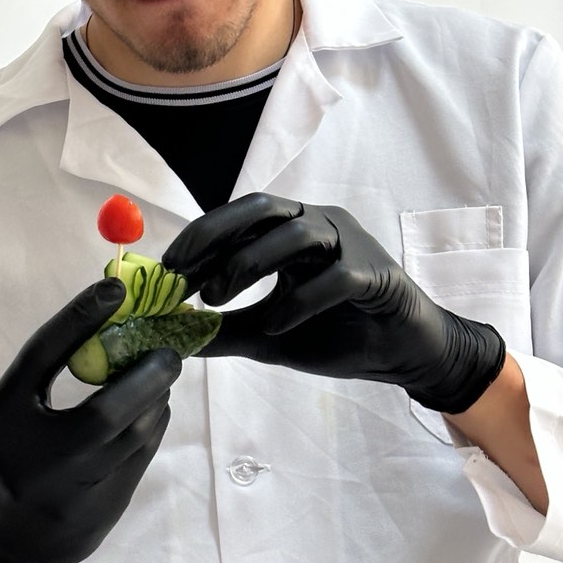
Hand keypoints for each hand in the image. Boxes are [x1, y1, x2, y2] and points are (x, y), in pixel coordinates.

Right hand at [0, 280, 180, 562]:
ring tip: (158, 379)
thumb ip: (42, 371)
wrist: (2, 543)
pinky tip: (150, 412)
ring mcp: (73, 493)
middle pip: (106, 410)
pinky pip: (140, 459)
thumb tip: (101, 317)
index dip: (78, 318)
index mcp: (2, 425)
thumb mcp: (4, 412)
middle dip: (147, 375)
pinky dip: (151, 427)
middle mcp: (36, 461)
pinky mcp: (102, 511)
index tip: (114, 289)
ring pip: (134, 438)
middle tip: (166, 352)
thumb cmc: (3, 462)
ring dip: (155, 401)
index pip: (42, 358)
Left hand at [162, 193, 504, 412]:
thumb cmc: (335, 334)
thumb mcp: (267, 336)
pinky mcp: (376, 274)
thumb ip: (223, 331)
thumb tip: (171, 338)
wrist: (398, 353)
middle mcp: (318, 226)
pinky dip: (300, 299)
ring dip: (248, 264)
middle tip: (181, 276)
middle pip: (262, 209)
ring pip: (296, 234)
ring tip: (215, 301)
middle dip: (215, 237)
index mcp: (290, 232)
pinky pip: (336, 277)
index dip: (199, 238)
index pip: (238, 219)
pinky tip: (275, 326)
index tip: (165, 269)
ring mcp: (349, 244)